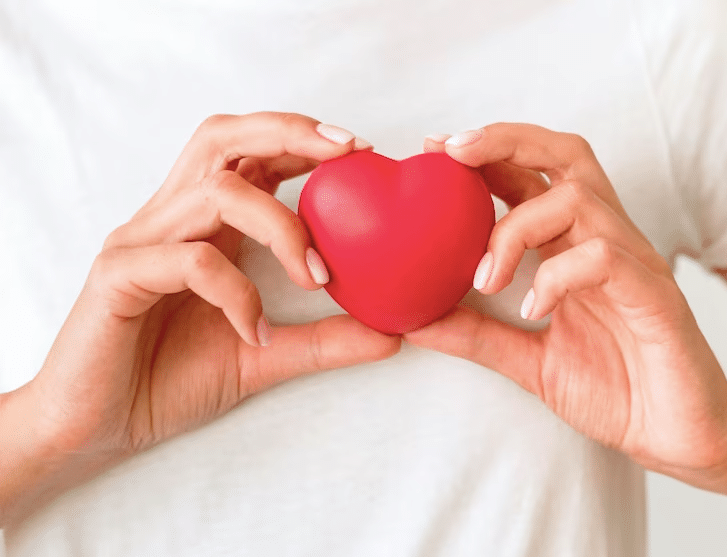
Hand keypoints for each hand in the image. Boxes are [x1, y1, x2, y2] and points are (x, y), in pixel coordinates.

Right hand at [31, 112, 399, 468]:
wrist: (97, 430)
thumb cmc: (169, 380)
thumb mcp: (265, 357)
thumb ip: (324, 341)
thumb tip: (394, 334)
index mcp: (202, 224)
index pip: (249, 153)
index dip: (302, 138)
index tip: (361, 150)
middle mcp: (170, 219)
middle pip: (221, 138)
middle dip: (288, 133)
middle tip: (347, 153)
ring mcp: (140, 243)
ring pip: (215, 193)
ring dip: (281, 227)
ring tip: (317, 276)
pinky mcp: (118, 276)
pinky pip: (189, 261)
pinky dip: (236, 292)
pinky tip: (255, 331)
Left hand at [406, 124, 726, 483]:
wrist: (680, 436)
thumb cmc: (618, 391)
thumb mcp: (529, 362)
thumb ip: (478, 335)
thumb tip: (413, 319)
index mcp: (577, 247)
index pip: (535, 175)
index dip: (487, 152)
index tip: (434, 149)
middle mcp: (607, 241)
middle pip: (567, 156)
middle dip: (506, 141)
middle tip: (452, 152)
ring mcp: (634, 264)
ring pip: (578, 200)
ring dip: (516, 229)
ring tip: (486, 280)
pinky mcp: (655, 295)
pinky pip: (604, 258)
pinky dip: (557, 276)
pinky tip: (533, 311)